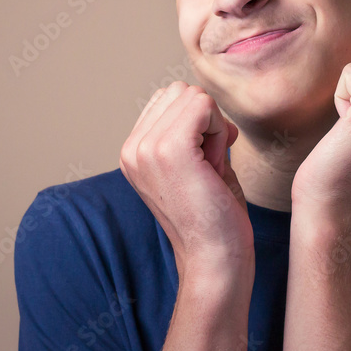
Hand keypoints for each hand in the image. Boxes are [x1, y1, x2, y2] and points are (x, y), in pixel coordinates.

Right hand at [119, 82, 253, 278]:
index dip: (198, 121)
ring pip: (193, 96)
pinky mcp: (169, 150)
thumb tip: (205, 102)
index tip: (205, 161)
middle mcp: (132, 149)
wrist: (214, 258)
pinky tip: (217, 163)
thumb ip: (193, 132)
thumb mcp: (195, 165)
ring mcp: (146, 148)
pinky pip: (203, 105)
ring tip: (211, 167)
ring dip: (213, 125)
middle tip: (211, 164)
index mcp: (133, 152)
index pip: (169, 99)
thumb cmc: (215, 217)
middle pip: (181, 92)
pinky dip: (219, 127)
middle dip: (206, 119)